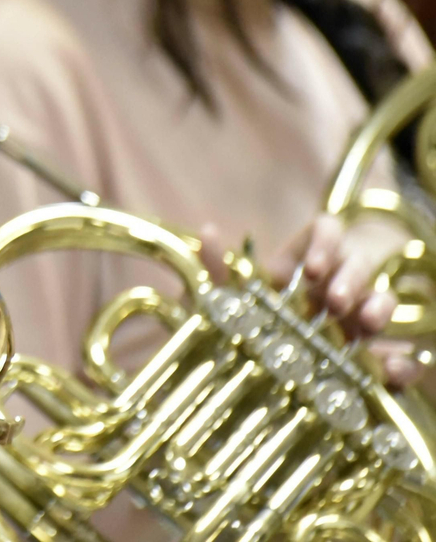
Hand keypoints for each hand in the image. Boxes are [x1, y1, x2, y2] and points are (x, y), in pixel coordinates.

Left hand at [200, 215, 421, 388]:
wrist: (248, 381)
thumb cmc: (240, 323)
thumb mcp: (225, 299)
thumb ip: (216, 270)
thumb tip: (208, 231)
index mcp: (302, 262)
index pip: (326, 233)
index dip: (323, 243)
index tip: (310, 268)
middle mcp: (335, 282)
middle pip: (356, 265)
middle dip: (349, 279)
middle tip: (334, 301)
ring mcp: (357, 316)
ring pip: (381, 299)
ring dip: (379, 306)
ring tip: (369, 323)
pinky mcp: (374, 357)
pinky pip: (398, 354)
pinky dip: (403, 361)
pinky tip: (400, 367)